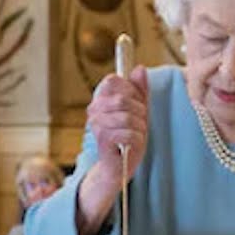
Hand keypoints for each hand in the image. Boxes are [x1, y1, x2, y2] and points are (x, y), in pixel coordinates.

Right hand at [86, 65, 149, 184]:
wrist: (119, 166)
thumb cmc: (128, 137)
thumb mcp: (139, 110)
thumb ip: (140, 90)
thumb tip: (140, 68)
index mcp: (100, 99)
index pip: (113, 80)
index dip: (130, 90)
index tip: (136, 104)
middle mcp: (94, 109)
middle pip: (123, 99)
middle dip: (139, 112)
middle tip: (139, 124)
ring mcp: (96, 123)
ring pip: (128, 117)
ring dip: (140, 128)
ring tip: (136, 136)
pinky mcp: (103, 138)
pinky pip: (129, 133)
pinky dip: (137, 140)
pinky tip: (132, 145)